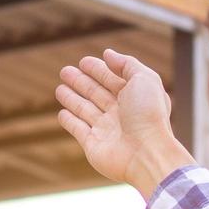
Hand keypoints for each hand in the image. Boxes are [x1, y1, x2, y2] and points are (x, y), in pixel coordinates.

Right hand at [55, 48, 193, 198]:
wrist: (146, 154)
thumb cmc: (148, 115)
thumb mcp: (145, 79)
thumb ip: (127, 64)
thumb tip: (108, 54)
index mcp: (134, 98)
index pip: (112, 79)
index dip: (98, 69)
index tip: (83, 61)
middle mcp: (121, 114)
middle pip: (96, 93)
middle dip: (80, 81)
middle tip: (65, 71)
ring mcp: (106, 130)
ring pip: (85, 110)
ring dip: (72, 99)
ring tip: (59, 89)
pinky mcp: (93, 145)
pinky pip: (78, 130)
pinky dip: (69, 121)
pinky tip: (62, 113)